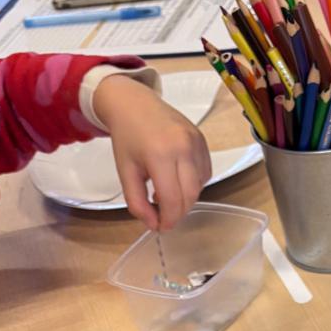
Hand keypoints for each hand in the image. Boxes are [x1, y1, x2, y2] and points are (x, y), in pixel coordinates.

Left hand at [91, 76, 210, 230]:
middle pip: (191, 195)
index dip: (169, 220)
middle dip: (178, 212)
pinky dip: (193, 183)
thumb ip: (137, 203)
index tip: (161, 227)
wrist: (134, 104)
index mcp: (160, 155)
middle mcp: (183, 147)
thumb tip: (153, 224)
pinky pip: (205, 172)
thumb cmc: (127, 138)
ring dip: (186, 198)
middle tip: (164, 215)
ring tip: (166, 193)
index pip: (173, 200)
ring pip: (200, 186)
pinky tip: (176, 179)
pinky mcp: (202, 140)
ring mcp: (196, 142)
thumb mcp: (125, 173)